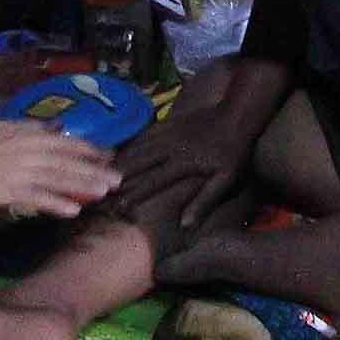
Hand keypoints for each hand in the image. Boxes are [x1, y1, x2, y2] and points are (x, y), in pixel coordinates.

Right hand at [0, 120, 120, 216]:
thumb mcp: (9, 126)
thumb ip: (35, 128)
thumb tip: (59, 127)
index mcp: (33, 136)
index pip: (69, 143)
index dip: (91, 150)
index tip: (110, 156)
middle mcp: (32, 153)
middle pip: (70, 162)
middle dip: (96, 170)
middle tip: (119, 179)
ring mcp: (23, 173)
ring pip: (60, 179)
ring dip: (84, 186)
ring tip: (105, 192)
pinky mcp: (11, 192)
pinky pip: (38, 198)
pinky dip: (57, 203)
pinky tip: (74, 209)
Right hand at [109, 61, 265, 225]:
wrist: (237, 114)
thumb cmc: (233, 152)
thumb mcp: (226, 179)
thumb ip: (205, 201)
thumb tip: (185, 225)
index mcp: (182, 164)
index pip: (153, 182)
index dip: (135, 195)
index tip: (118, 206)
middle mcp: (170, 148)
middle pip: (139, 164)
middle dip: (119, 177)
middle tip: (101, 189)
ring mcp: (168, 133)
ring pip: (139, 148)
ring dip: (122, 160)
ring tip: (104, 172)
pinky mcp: (169, 123)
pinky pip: (146, 134)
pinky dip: (132, 144)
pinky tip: (123, 150)